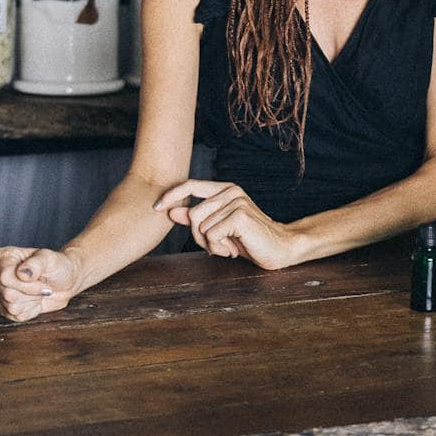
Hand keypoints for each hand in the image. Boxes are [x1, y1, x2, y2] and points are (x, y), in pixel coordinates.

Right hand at [0, 246, 79, 321]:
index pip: (5, 278)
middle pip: (8, 294)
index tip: (41, 279)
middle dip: (31, 293)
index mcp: (3, 256)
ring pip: (11, 307)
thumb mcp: (50, 260)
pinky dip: (30, 311)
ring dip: (32, 301)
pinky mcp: (2, 306)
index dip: (26, 284)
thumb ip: (36, 264)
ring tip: (38, 291)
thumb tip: (21, 273)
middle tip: (42, 285)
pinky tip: (34, 300)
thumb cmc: (57, 266)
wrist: (63, 282)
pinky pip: (15, 316)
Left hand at [153, 179, 305, 270]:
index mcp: (224, 189)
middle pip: (192, 214)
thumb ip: (195, 218)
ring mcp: (237, 201)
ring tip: (228, 247)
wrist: (280, 248)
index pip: (190, 185)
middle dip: (199, 237)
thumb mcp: (218, 228)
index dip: (170, 195)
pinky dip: (218, 248)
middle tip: (216, 246)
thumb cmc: (249, 240)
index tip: (155, 207)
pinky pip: (211, 235)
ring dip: (210, 244)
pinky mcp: (240, 215)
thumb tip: (170, 210)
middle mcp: (231, 191)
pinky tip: (233, 250)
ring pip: (200, 226)